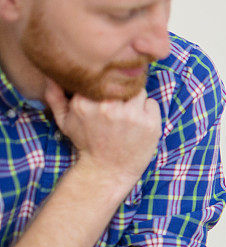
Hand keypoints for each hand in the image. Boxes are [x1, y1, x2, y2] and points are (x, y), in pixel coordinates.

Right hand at [44, 80, 161, 186]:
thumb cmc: (87, 144)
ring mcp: (131, 115)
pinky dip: (148, 111)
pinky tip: (139, 124)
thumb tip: (51, 75)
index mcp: (85, 103)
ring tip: (129, 115)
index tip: (106, 96)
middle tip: (119, 106)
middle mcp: (108, 107)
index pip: (102, 77)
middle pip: (121, 82)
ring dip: (136, 100)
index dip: (106, 84)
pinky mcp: (149, 124)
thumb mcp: (65, 122)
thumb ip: (55, 97)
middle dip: (121, 91)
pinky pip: (152, 103)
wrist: (107, 172)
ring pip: (139, 90)